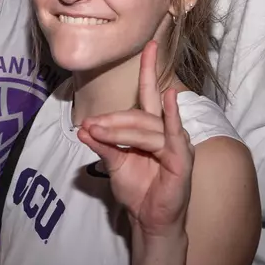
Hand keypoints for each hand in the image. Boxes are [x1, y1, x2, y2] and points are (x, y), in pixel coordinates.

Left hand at [76, 41, 192, 238]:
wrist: (148, 219)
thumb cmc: (137, 190)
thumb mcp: (114, 164)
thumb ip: (102, 145)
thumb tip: (83, 129)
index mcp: (152, 128)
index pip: (149, 94)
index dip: (149, 69)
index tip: (149, 44)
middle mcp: (166, 132)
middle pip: (138, 114)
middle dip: (111, 120)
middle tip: (88, 126)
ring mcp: (176, 144)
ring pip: (145, 127)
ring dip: (119, 129)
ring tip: (96, 132)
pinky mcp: (181, 158)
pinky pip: (173, 135)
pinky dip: (172, 116)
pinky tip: (170, 99)